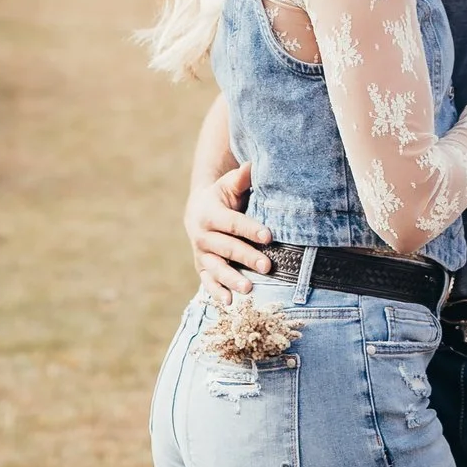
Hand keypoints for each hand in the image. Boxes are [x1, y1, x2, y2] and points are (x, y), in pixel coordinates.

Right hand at [185, 158, 270, 301]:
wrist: (198, 211)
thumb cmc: (222, 196)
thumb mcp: (229, 185)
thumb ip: (242, 177)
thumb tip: (255, 164)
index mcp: (210, 213)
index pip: (232, 223)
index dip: (250, 229)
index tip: (269, 236)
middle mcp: (203, 236)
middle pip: (227, 248)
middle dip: (247, 257)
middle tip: (268, 266)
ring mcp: (201, 254)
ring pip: (216, 268)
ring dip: (232, 279)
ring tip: (249, 289)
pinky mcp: (202, 268)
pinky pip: (208, 282)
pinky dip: (217, 292)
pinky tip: (229, 302)